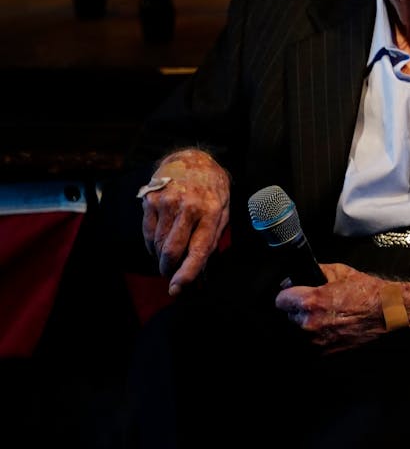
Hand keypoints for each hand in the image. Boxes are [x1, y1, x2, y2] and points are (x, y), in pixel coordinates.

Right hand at [141, 148, 229, 295]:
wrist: (192, 159)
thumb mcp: (223, 211)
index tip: (177, 288)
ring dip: (160, 258)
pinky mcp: (151, 200)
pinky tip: (159, 244)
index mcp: (212, 212)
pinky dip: (152, 245)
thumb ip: (212, 240)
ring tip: (168, 257)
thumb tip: (201, 271)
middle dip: (169, 269)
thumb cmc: (212, 189)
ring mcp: (167, 203)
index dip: (187, 273)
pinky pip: (147, 233)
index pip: (198, 250)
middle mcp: (188, 207)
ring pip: (158, 244)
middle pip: (172, 250)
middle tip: (171, 275)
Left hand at [274, 263, 392, 352]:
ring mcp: (317, 341)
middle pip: (288, 317)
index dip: (288, 295)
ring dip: (307, 325)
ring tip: (325, 317)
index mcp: (311, 302)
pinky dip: (317, 337)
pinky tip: (331, 327)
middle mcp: (311, 323)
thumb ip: (315, 272)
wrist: (389, 313)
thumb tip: (298, 277)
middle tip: (316, 305)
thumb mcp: (340, 271)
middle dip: (299, 310)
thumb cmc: (369, 293)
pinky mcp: (325, 352)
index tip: (293, 295)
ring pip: (298, 332)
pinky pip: (310, 344)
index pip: (279, 300)